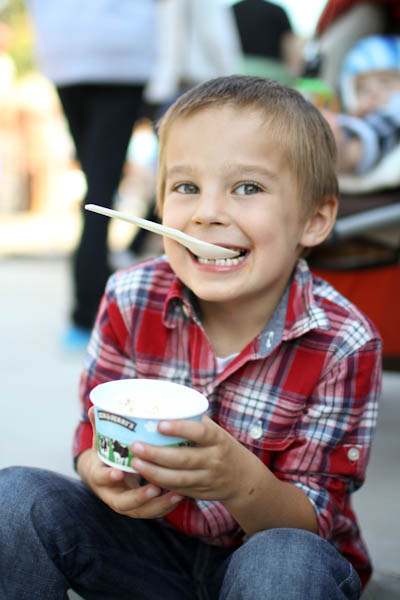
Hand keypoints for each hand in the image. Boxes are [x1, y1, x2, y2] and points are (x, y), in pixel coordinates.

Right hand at [76, 408, 183, 518]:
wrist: (103, 476)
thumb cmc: (106, 454)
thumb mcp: (101, 442)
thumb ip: (100, 425)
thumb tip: (95, 405)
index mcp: (99, 476)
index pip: (100, 478)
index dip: (108, 476)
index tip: (118, 472)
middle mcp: (111, 494)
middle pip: (123, 502)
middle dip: (139, 497)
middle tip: (155, 487)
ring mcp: (126, 504)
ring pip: (141, 511)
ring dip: (158, 504)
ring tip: (176, 494)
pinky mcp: (139, 508)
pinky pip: (152, 511)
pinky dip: (166, 506)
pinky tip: (181, 495)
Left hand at [130, 415, 257, 502]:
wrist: (243, 478)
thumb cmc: (220, 446)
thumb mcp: (214, 431)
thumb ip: (193, 421)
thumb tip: (162, 404)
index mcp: (218, 439)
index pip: (200, 432)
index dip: (180, 428)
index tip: (160, 424)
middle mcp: (214, 460)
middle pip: (184, 458)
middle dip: (157, 454)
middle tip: (136, 446)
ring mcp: (208, 479)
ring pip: (178, 478)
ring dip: (154, 472)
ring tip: (135, 463)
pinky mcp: (200, 493)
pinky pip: (178, 489)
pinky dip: (160, 483)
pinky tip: (146, 476)